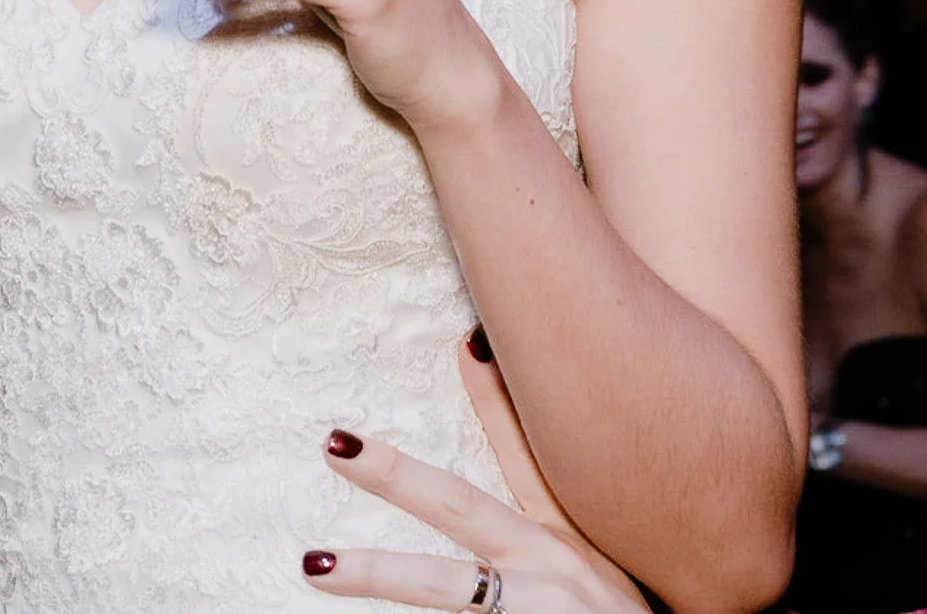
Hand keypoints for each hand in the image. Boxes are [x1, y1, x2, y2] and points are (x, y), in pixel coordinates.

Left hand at [302, 350, 644, 611]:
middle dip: (397, 473)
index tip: (464, 340)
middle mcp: (551, 564)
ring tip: (312, 567)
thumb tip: (516, 484)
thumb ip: (572, 531)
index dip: (496, 394)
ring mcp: (534, 611)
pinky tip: (356, 609)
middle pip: (461, 506)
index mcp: (573, 538)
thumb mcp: (613, 570)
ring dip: (376, 574)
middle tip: (334, 442)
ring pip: (442, 585)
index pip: (530, 452)